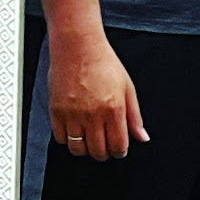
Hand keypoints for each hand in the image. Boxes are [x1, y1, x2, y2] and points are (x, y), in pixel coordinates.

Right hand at [47, 27, 148, 159]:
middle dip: (104, 153)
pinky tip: (75, 130)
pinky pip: (61, 138)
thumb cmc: (103, 62)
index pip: (118, 146)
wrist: (78, 46)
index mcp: (114, 109)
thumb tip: (142, 137)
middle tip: (105, 145)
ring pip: (78, 149)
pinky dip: (68, 139)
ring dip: (86, 150)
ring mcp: (73, 114)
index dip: (120, 152)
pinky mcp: (56, 111)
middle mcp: (92, 114)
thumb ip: (135, 116)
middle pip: (98, 152)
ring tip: (90, 140)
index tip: (119, 149)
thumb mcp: (128, 88)